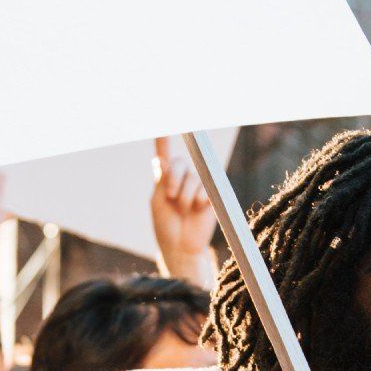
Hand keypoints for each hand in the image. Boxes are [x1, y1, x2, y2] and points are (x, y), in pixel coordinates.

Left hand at [151, 135, 216, 265]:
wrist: (181, 247)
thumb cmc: (166, 226)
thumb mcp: (157, 203)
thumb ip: (161, 181)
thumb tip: (161, 160)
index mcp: (166, 178)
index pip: (165, 153)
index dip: (163, 138)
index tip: (162, 124)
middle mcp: (183, 178)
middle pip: (180, 163)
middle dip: (173, 180)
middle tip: (170, 196)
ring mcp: (199, 185)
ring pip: (192, 178)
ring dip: (184, 197)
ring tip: (184, 210)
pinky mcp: (212, 195)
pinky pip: (206, 188)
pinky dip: (198, 199)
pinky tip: (197, 209)